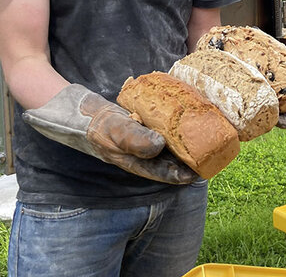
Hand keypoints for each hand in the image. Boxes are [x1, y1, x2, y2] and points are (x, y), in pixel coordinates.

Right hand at [22, 84, 197, 183]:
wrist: (78, 110)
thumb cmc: (95, 124)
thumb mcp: (114, 130)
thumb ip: (135, 138)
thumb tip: (160, 146)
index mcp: (131, 160)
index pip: (159, 172)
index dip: (178, 175)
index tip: (198, 174)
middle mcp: (136, 153)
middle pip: (165, 162)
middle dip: (185, 162)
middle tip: (206, 158)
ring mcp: (137, 141)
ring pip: (164, 148)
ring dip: (181, 147)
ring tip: (201, 144)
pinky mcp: (138, 127)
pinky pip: (158, 132)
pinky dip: (171, 130)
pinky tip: (183, 124)